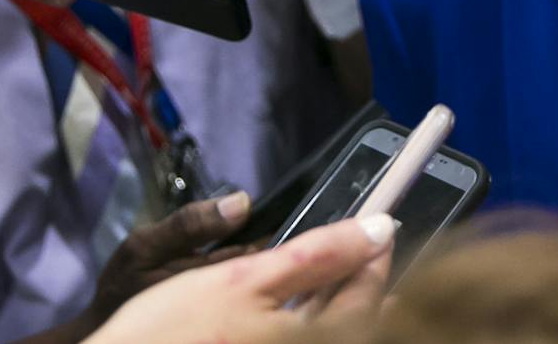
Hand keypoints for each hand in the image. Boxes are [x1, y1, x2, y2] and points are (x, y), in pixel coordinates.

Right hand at [83, 214, 395, 343]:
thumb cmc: (175, 326)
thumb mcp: (246, 279)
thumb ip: (317, 255)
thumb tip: (380, 228)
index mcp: (312, 340)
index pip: (368, 299)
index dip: (377, 257)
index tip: (382, 225)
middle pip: (355, 323)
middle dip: (361, 282)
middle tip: (364, 243)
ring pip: (328, 333)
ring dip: (336, 301)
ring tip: (336, 266)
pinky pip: (299, 338)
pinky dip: (308, 319)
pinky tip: (299, 303)